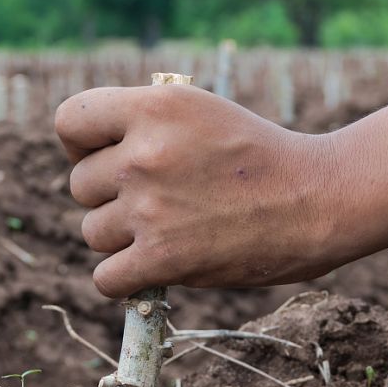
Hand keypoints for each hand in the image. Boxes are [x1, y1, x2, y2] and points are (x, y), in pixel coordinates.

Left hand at [55, 84, 342, 297]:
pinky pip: (106, 278)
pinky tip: (151, 266)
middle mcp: (144, 154)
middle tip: (156, 198)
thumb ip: (140, 122)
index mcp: (154, 107)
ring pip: (92, 232)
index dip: (80, 143)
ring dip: (121, 237)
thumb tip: (84, 153)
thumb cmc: (255, 154)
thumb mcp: (198, 109)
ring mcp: (150, 207)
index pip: (69, 121)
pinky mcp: (162, 257)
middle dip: (108, 195)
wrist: (319, 199)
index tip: (106, 155)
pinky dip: (124, 279)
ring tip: (168, 227)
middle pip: (79, 185)